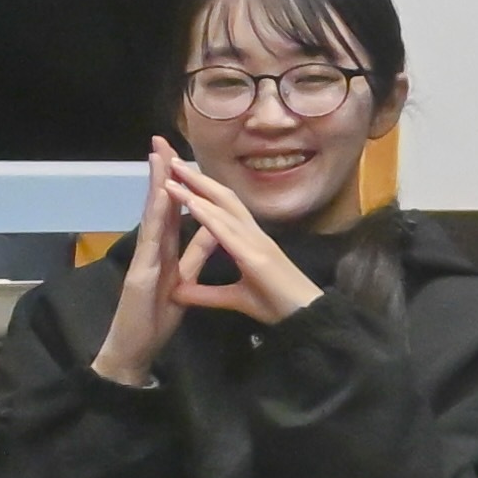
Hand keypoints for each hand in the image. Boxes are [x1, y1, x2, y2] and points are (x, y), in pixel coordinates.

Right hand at [88, 149, 186, 387]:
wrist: (136, 348)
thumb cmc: (156, 316)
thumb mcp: (184, 281)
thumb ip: (194, 256)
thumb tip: (211, 232)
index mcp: (164, 251)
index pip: (173, 210)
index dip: (178, 183)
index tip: (182, 155)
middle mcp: (151, 250)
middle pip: (159, 205)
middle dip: (162, 173)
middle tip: (162, 140)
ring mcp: (143, 260)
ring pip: (152, 217)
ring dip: (156, 186)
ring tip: (159, 156)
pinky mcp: (139, 275)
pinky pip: (151, 243)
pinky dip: (156, 219)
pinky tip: (161, 198)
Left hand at [150, 149, 324, 325]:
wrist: (306, 319)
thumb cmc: (278, 306)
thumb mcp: (233, 299)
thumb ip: (206, 293)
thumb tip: (178, 291)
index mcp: (249, 242)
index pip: (222, 209)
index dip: (202, 191)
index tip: (178, 176)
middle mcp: (253, 235)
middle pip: (222, 198)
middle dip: (197, 178)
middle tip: (171, 158)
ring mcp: (256, 242)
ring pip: (223, 207)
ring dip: (197, 188)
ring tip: (172, 171)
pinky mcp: (255, 255)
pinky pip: (226, 231)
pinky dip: (207, 214)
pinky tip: (189, 202)